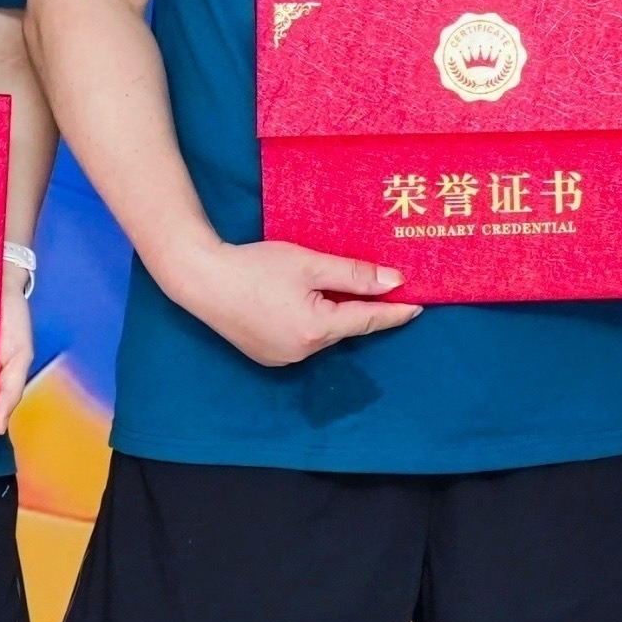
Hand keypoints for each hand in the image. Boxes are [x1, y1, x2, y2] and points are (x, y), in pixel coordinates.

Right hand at [163, 237, 417, 368]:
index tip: (420, 306)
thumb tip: (394, 282)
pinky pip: (303, 339)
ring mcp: (282, 358)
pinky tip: (310, 302)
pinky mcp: (267, 354)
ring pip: (325, 334)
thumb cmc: (256, 266)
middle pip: (346, 327)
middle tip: (388, 289)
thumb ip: (355, 274)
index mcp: (317, 330)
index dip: (395, 312)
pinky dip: (314, 322)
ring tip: (344, 290)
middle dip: (365, 309)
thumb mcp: (311, 263)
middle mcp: (302, 352)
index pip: (368, 320)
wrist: (202, 278)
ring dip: (337, 314)